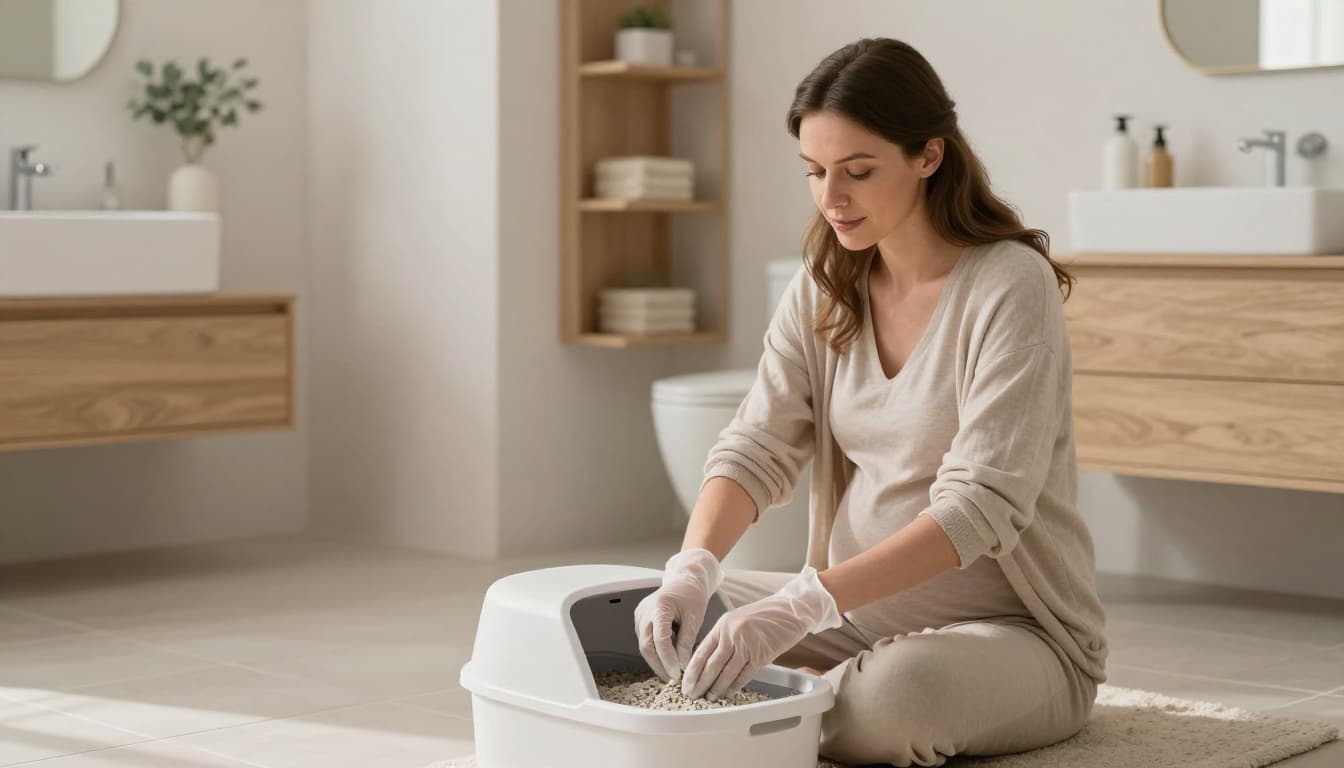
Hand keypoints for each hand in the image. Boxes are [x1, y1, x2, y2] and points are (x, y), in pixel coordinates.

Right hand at [634, 548, 723, 681]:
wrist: (684, 581)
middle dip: (659, 665)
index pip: (659, 639)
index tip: (677, 673)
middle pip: (646, 645)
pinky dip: (656, 652)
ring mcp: (640, 616)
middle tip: (673, 678)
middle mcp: (645, 611)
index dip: (667, 659)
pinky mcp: (640, 621)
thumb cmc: (691, 596)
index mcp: (659, 606)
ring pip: (644, 645)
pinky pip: (645, 640)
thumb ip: (687, 642)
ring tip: (672, 672)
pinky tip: (667, 659)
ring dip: (657, 660)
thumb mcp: (694, 618)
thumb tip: (682, 665)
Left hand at [682, 566, 841, 699]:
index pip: (702, 651)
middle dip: (700, 683)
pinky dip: (735, 686)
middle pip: (711, 664)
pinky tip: (728, 694)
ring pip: (726, 672)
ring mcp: (747, 644)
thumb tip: (709, 660)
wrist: (790, 610)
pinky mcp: (761, 654)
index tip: (685, 682)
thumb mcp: (738, 620)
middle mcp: (732, 634)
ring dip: (716, 688)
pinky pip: (744, 675)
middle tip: (692, 695)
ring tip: (709, 698)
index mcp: (723, 624)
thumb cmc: (765, 615)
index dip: (692, 669)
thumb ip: (724, 637)